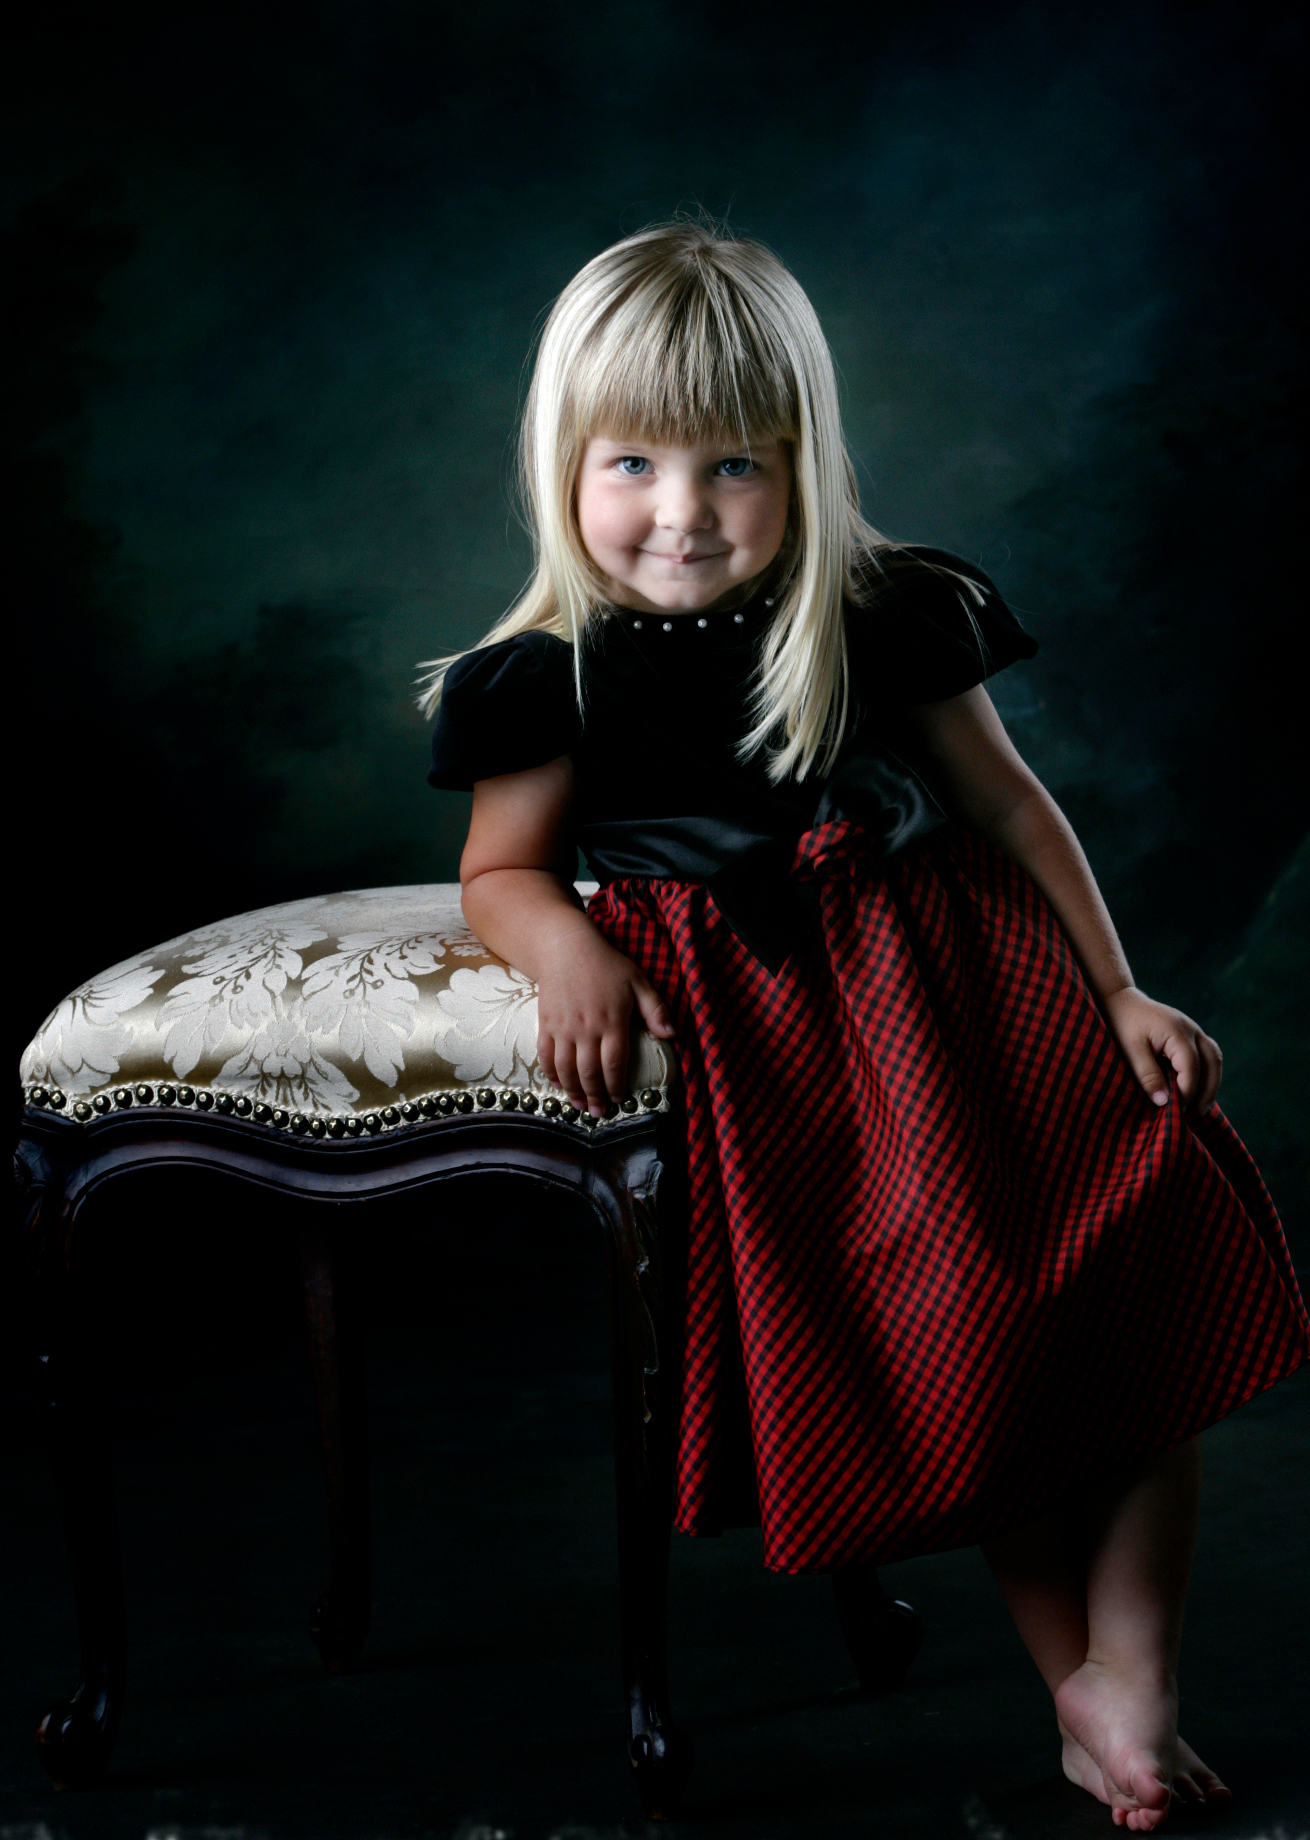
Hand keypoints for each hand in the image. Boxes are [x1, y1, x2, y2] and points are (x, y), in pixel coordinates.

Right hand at [535, 925, 674, 1116]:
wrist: (566, 948)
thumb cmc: (607, 965)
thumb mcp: (638, 982)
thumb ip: (655, 1010)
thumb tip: (671, 1036)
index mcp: (613, 1021)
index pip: (615, 1063)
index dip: (617, 1085)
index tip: (619, 1099)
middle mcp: (587, 1029)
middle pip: (589, 1072)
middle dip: (595, 1095)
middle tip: (600, 1112)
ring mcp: (563, 1028)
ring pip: (566, 1068)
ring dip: (572, 1090)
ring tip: (580, 1105)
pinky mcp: (546, 1023)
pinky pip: (546, 1055)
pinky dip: (550, 1073)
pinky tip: (557, 1085)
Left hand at [1102, 986, 1222, 1112]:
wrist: (1119, 1001)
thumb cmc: (1122, 1025)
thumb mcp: (1130, 1051)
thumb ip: (1148, 1075)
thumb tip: (1164, 1101)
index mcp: (1177, 1031)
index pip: (1191, 1068)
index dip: (1187, 1092)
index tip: (1175, 1111)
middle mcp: (1192, 1029)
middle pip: (1212, 1063)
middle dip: (1205, 1092)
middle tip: (1192, 1116)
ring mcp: (1194, 1031)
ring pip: (1214, 1060)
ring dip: (1210, 1085)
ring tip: (1198, 1109)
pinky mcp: (1191, 1035)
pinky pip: (1208, 1057)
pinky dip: (1206, 1075)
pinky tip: (1196, 1093)